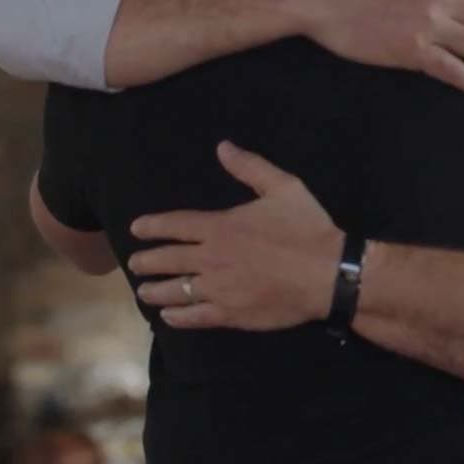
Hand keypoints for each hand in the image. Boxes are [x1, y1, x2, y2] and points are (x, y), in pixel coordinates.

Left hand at [127, 141, 343, 330]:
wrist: (329, 275)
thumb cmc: (306, 229)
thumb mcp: (283, 187)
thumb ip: (250, 167)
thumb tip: (223, 147)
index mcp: (221, 227)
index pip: (175, 225)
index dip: (152, 226)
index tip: (136, 228)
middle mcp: (212, 258)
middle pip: (168, 260)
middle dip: (146, 261)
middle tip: (134, 263)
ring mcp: (219, 289)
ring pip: (176, 291)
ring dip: (155, 291)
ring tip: (143, 291)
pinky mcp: (231, 314)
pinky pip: (195, 317)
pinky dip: (178, 316)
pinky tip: (168, 316)